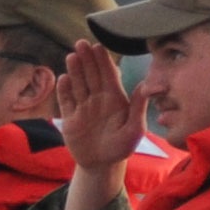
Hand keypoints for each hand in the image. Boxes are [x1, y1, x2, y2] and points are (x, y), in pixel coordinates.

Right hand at [57, 40, 147, 169]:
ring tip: (72, 56)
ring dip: (75, 71)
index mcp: (114, 98)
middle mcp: (98, 99)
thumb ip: (138, 108)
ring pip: (78, 85)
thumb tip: (145, 85)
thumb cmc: (121, 147)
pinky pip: (66, 102)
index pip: (108, 75)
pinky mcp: (70, 118)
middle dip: (87, 60)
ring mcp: (83, 107)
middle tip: (81, 44)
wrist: (101, 165)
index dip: (103, 61)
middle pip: (91, 75)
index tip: (98, 47)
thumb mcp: (135, 130)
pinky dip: (64, 91)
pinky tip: (63, 79)